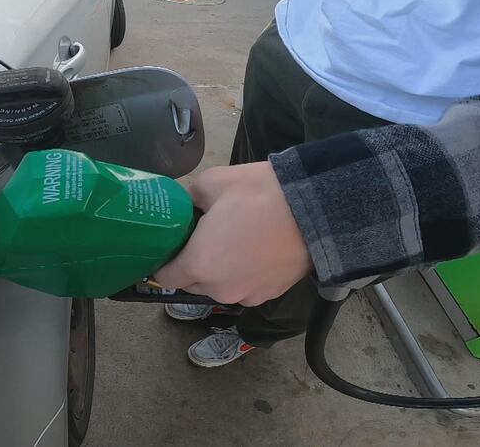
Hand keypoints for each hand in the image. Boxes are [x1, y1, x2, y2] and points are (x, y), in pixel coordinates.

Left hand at [154, 161, 311, 306]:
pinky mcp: (269, 295)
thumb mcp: (212, 182)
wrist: (315, 210)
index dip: (163, 260)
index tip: (170, 245)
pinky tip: (254, 249)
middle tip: (203, 235)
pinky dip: (243, 274)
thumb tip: (184, 207)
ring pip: (219, 286)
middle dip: (192, 262)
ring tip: (233, 240)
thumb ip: (187, 199)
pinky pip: (244, 287)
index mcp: (199, 265)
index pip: (164, 276)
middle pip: (191, 282)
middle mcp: (219, 289)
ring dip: (219, 270)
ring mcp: (246, 296)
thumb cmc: (260, 195)